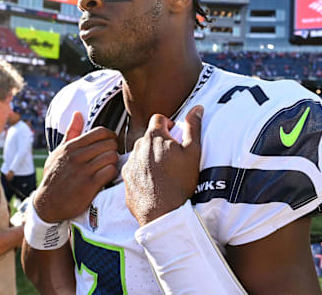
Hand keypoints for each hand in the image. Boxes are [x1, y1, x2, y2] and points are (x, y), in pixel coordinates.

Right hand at [34, 111, 118, 222]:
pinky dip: (112, 173)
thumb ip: (71, 132)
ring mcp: (83, 171)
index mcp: (71, 146)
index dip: (110, 136)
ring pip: (111, 157)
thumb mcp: (59, 152)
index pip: (100, 132)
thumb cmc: (55, 175)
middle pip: (109, 143)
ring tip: (109, 167)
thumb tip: (78, 114)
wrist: (47, 203)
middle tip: (111, 156)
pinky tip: (107, 176)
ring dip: (114, 162)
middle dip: (114, 149)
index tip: (110, 144)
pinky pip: (110, 171)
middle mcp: (76, 156)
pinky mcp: (89, 186)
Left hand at [122, 105, 202, 225]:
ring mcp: (130, 163)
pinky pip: (134, 168)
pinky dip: (142, 171)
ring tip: (163, 171)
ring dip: (150, 156)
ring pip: (140, 152)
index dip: (169, 124)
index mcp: (154, 137)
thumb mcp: (193, 153)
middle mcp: (138, 147)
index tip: (175, 136)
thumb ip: (193, 127)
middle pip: (149, 136)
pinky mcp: (125, 178)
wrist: (164, 213)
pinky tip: (154, 182)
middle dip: (159, 142)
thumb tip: (196, 108)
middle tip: (172, 156)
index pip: (158, 118)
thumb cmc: (180, 183)